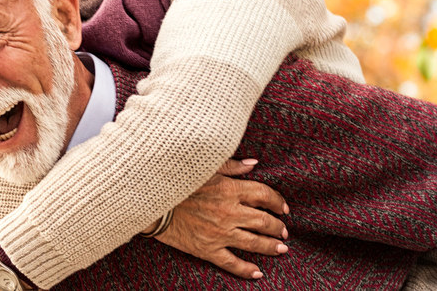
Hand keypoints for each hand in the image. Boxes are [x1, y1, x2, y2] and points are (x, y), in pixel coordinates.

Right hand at [156, 158, 289, 279]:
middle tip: (284, 231)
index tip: (283, 207)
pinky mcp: (207, 249)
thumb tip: (254, 164)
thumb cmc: (178, 183)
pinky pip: (231, 262)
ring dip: (271, 246)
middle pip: (264, 221)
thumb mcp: (205, 168)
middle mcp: (229, 212)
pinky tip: (257, 273)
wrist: (152, 203)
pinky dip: (246, 269)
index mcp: (229, 189)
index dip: (278, 201)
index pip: (264, 195)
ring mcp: (219, 233)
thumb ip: (231, 166)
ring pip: (253, 243)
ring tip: (281, 249)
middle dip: (278, 227)